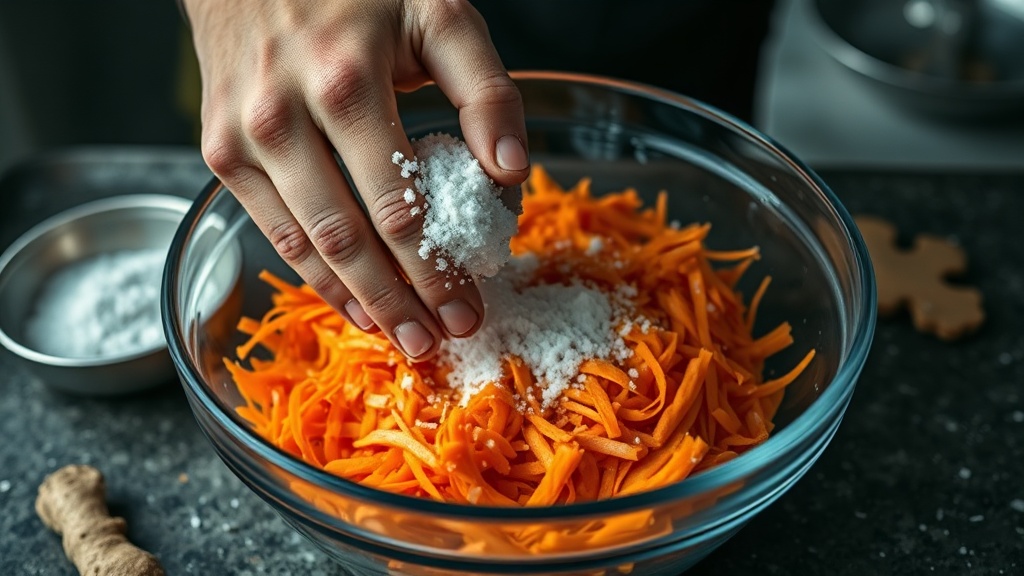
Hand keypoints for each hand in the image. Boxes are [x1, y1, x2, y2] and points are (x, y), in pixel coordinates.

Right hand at [182, 0, 529, 359]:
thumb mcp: (436, 13)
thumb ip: (483, 88)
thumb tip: (510, 172)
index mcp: (346, 83)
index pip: (400, 206)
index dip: (436, 269)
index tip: (469, 306)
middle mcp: (284, 117)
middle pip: (349, 238)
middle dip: (400, 301)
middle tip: (438, 341)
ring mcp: (243, 139)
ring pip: (304, 247)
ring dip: (357, 302)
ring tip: (401, 339)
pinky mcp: (220, 152)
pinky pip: (272, 231)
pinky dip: (313, 276)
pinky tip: (351, 303)